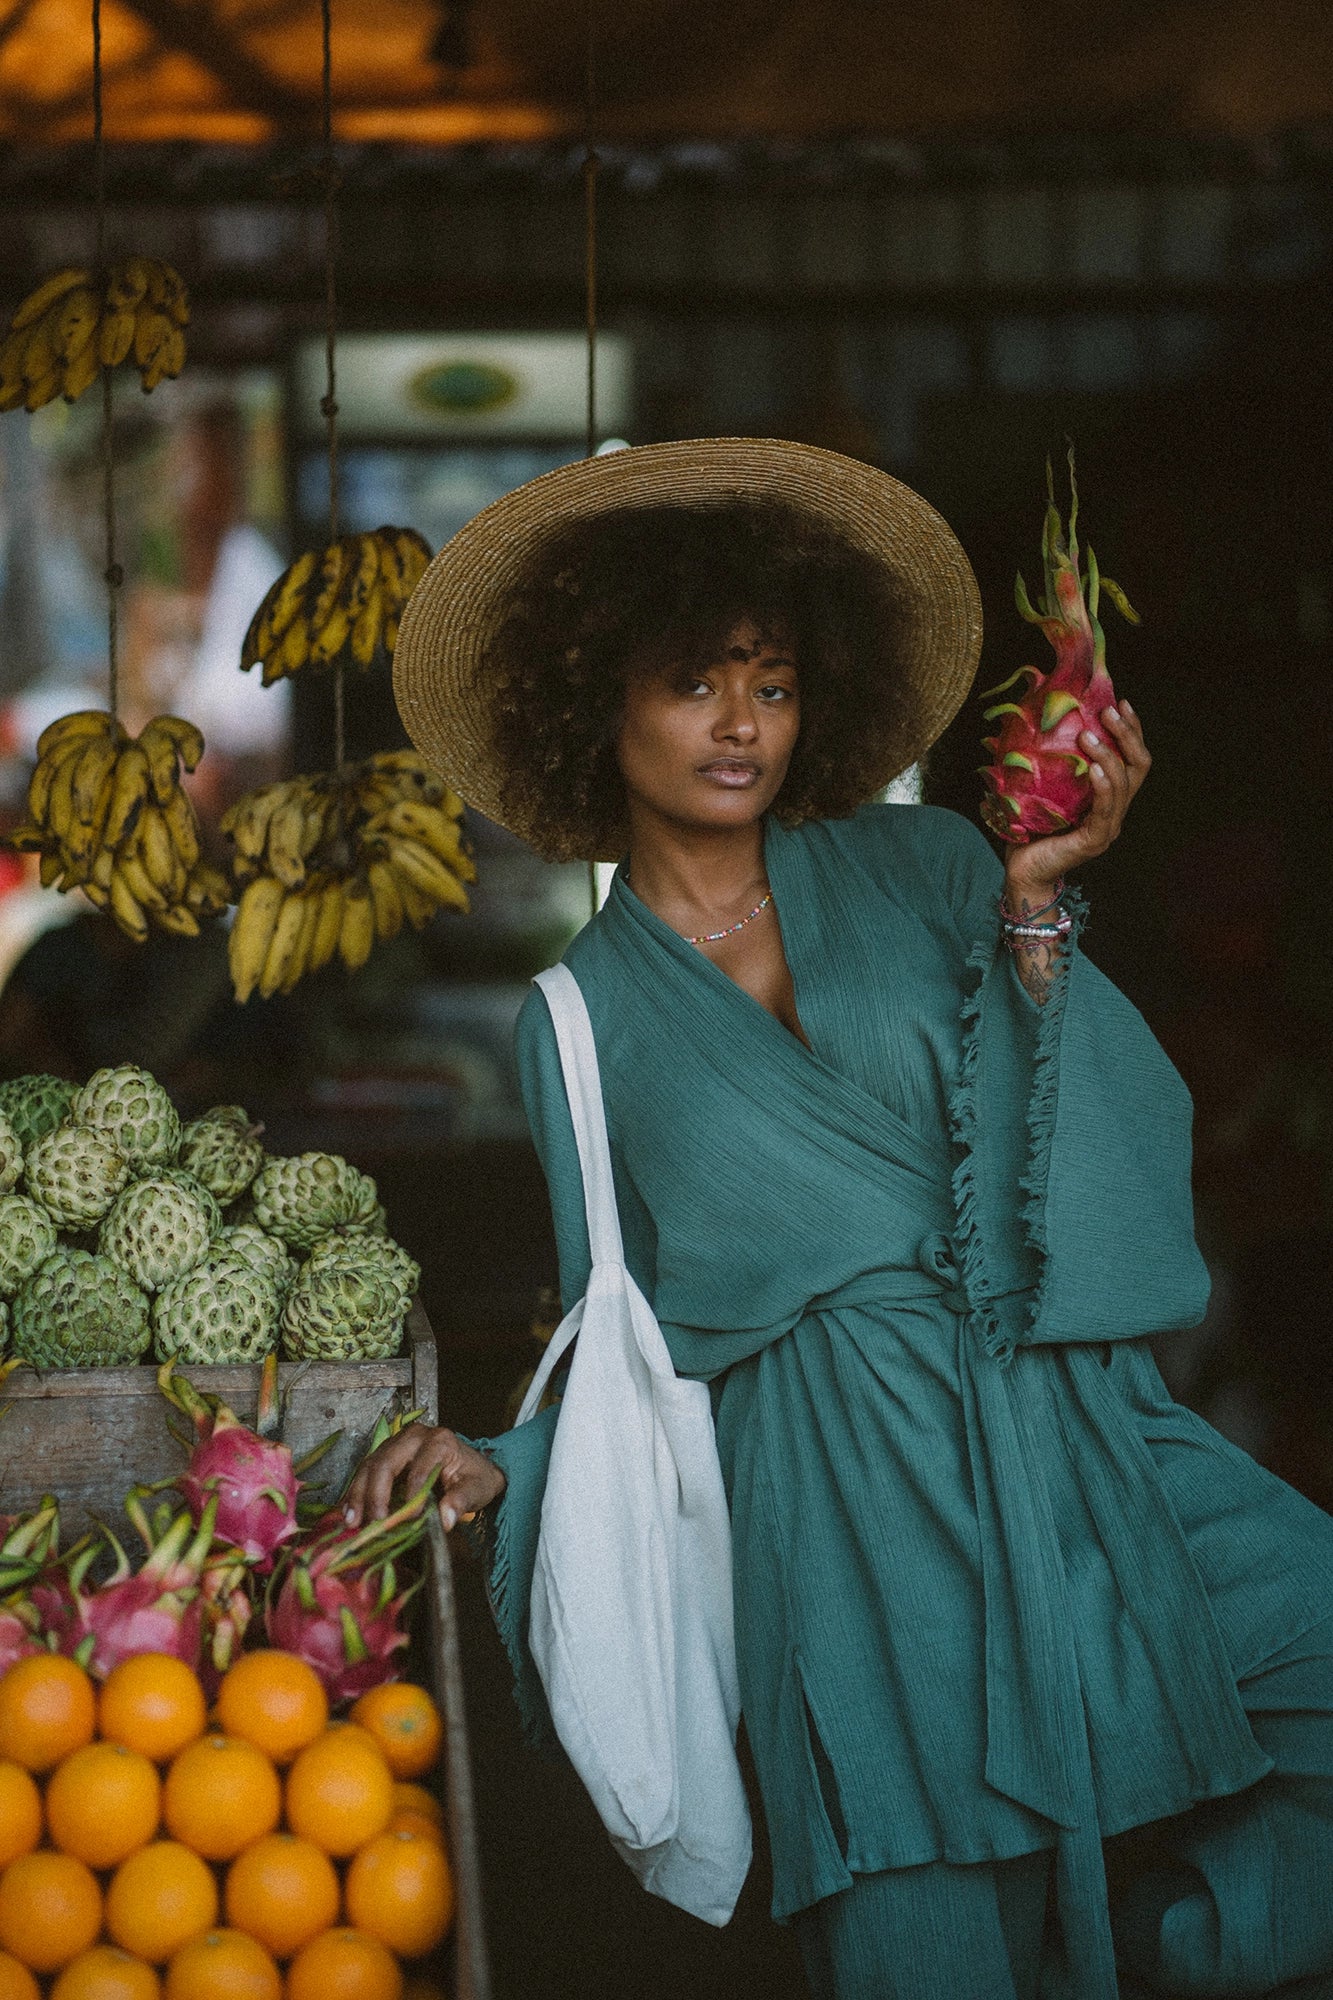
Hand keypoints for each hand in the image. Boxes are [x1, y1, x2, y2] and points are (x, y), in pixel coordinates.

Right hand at [343, 1422, 505, 1533]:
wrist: (473, 1466)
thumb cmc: (474, 1476)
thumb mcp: (477, 1489)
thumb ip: (461, 1502)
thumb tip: (445, 1521)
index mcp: (439, 1441)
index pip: (418, 1471)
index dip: (411, 1498)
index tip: (408, 1522)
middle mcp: (414, 1436)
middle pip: (385, 1463)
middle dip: (374, 1495)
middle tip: (371, 1523)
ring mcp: (397, 1442)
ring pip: (370, 1465)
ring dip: (358, 1494)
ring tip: (351, 1520)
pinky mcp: (386, 1453)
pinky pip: (366, 1470)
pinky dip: (356, 1492)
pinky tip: (349, 1512)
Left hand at [1003, 699, 1150, 905]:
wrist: (1022, 872)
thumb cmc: (1029, 830)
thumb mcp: (1045, 790)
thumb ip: (1054, 766)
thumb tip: (1040, 723)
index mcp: (1108, 799)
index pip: (1132, 759)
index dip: (1131, 731)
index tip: (1119, 702)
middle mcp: (1115, 812)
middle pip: (1138, 767)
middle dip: (1127, 735)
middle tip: (1108, 711)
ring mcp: (1108, 828)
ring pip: (1123, 785)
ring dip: (1108, 756)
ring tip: (1089, 734)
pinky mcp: (1094, 841)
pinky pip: (1105, 810)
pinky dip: (1103, 787)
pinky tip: (1094, 769)